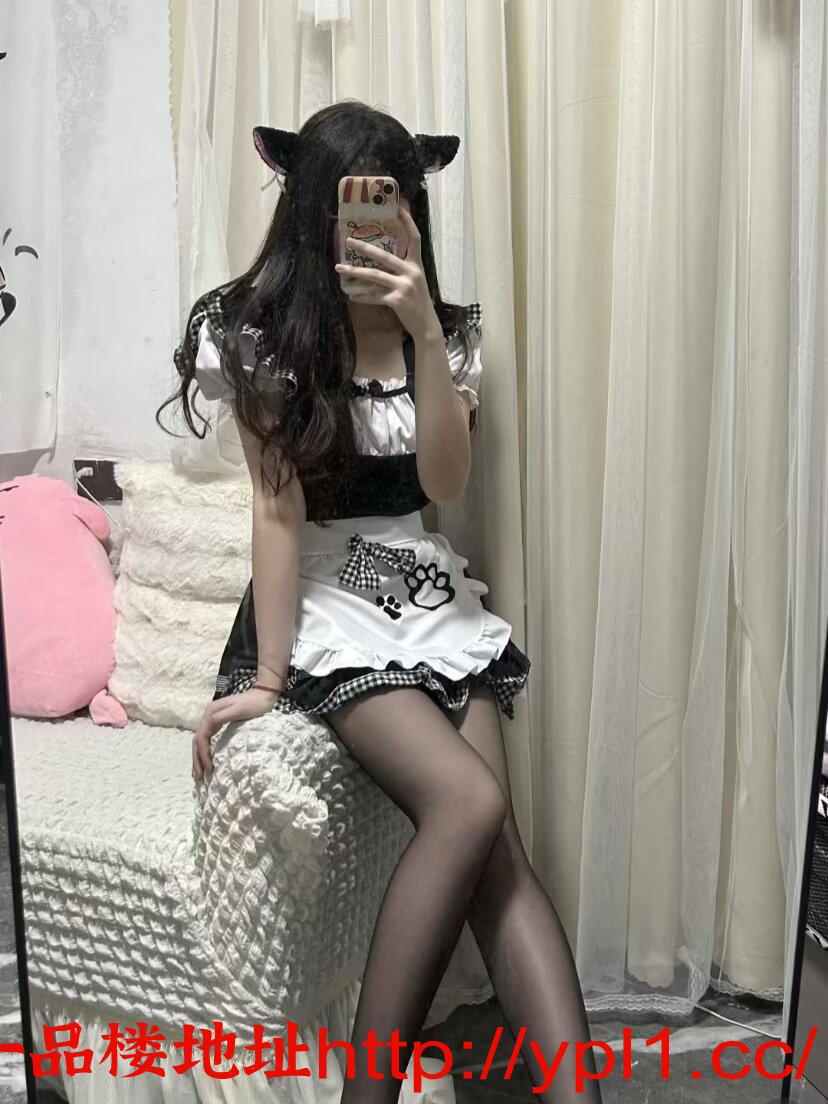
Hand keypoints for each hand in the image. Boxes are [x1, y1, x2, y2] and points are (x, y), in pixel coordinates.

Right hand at [191, 687, 279, 779]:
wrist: (263, 695)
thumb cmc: (255, 704)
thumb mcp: (240, 709)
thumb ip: (224, 715)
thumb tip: (210, 722)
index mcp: (211, 712)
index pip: (202, 737)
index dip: (203, 754)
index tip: (209, 768)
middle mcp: (207, 714)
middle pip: (197, 740)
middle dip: (197, 758)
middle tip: (199, 776)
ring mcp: (211, 718)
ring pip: (200, 740)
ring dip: (198, 757)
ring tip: (198, 773)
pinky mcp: (217, 721)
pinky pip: (206, 738)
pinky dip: (203, 751)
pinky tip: (204, 761)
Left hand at [335, 207, 441, 342]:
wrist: (426, 324)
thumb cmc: (417, 301)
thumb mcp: (415, 281)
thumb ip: (401, 269)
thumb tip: (380, 260)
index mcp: (416, 265)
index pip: (414, 238)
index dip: (407, 222)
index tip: (397, 208)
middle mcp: (411, 272)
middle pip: (385, 255)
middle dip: (365, 247)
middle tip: (349, 241)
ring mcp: (404, 286)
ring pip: (375, 275)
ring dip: (355, 272)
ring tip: (339, 268)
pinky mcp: (397, 300)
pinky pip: (374, 296)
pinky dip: (362, 296)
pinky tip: (351, 296)